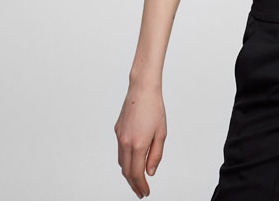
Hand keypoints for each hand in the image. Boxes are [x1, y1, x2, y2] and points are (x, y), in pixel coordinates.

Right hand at [114, 82, 166, 197]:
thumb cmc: (154, 107)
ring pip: (121, 161)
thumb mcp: (161, 133)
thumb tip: (150, 172)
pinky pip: (120, 150)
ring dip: (128, 173)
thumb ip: (156, 154)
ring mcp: (119, 136)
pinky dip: (125, 159)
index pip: (136, 173)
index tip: (145, 192)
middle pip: (126, 171)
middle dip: (133, 183)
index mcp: (138, 144)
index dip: (141, 185)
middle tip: (141, 191)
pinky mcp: (117, 130)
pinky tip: (132, 159)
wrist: (142, 88)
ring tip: (137, 179)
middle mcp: (125, 142)